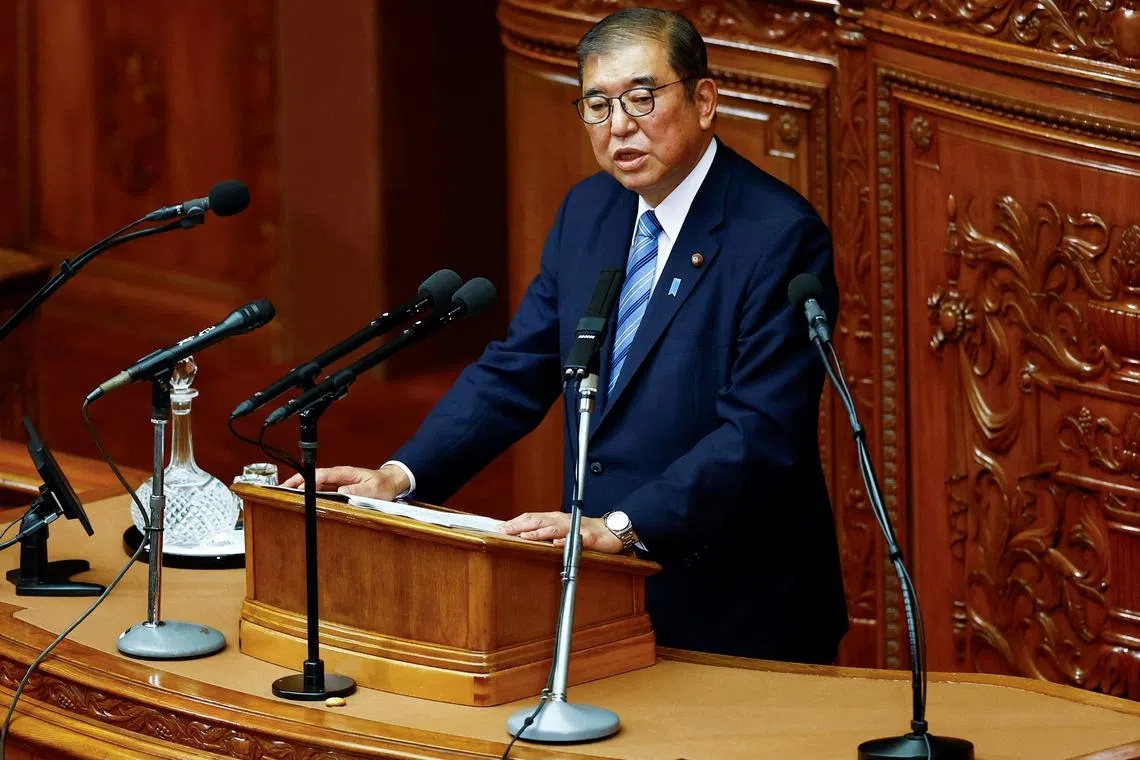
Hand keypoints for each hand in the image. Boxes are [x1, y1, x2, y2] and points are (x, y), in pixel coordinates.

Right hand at [280, 464, 409, 499]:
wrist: (390, 483)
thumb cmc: (382, 485)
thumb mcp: (372, 489)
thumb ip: (357, 491)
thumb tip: (341, 492)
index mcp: (345, 473)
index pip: (322, 475)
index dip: (307, 479)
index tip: (296, 485)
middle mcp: (339, 476)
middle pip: (314, 478)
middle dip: (297, 482)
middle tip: (282, 488)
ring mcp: (338, 482)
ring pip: (316, 484)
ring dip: (302, 488)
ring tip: (286, 494)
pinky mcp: (339, 488)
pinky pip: (322, 490)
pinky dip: (311, 493)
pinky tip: (303, 499)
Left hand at [498, 511, 622, 552]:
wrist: (610, 531)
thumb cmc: (583, 531)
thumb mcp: (561, 529)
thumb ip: (544, 531)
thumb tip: (522, 534)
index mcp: (554, 518)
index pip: (531, 517)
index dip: (515, 521)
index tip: (499, 527)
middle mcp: (562, 520)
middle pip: (538, 521)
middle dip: (520, 526)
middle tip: (504, 530)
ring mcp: (575, 528)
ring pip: (554, 529)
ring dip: (538, 533)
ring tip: (524, 536)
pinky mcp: (587, 538)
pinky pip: (575, 539)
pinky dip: (565, 541)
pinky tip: (556, 544)